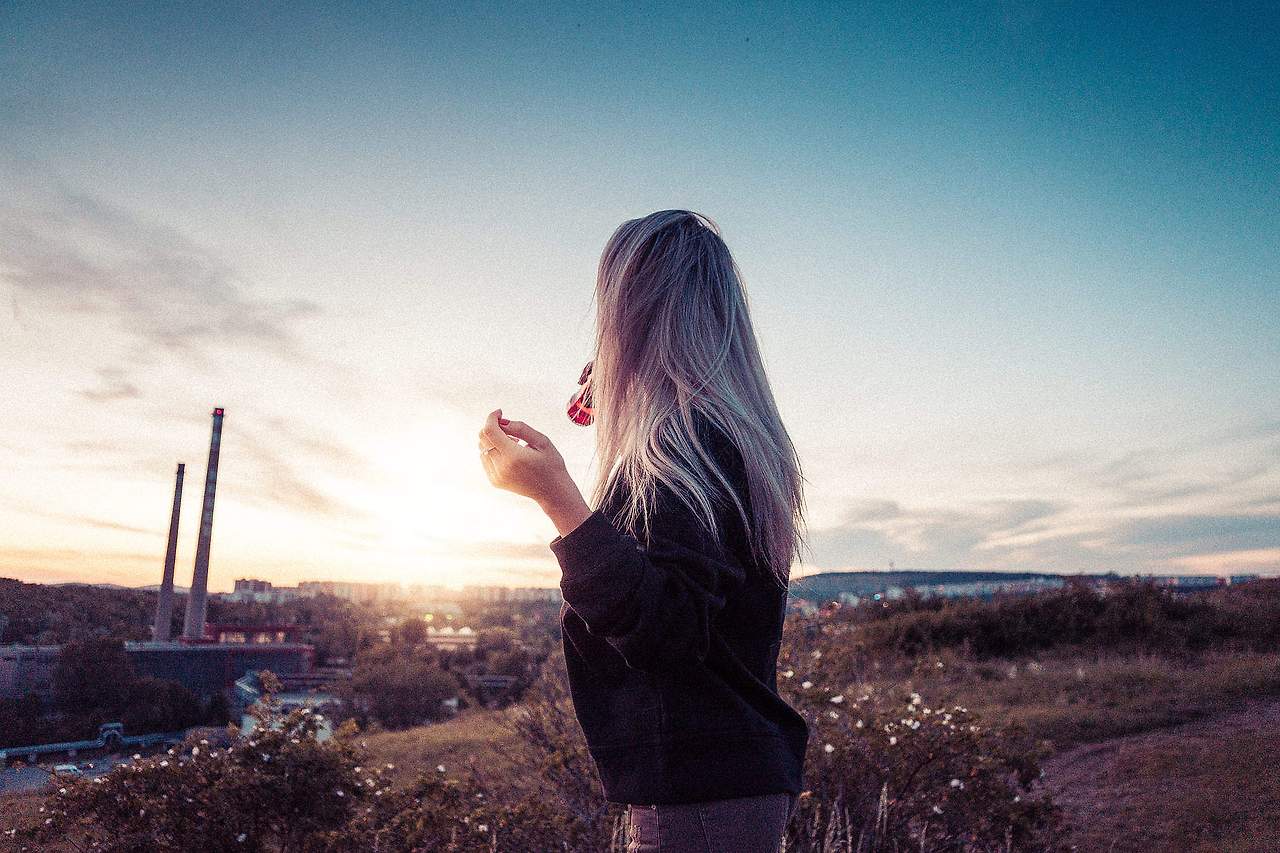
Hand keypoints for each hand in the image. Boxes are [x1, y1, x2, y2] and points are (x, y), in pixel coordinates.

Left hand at [478, 410, 590, 532]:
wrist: (552, 491)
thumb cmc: (551, 465)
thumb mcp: (542, 441)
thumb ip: (521, 428)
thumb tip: (502, 421)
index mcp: (513, 456)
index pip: (490, 431)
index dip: (492, 417)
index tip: (500, 413)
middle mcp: (501, 467)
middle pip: (483, 438)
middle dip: (493, 427)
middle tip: (509, 427)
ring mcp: (496, 476)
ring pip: (482, 448)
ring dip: (493, 439)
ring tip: (514, 443)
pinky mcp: (495, 481)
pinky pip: (484, 459)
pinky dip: (492, 451)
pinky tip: (509, 453)